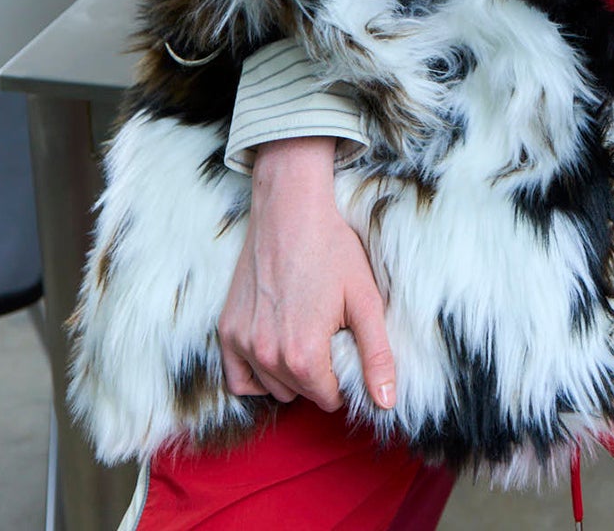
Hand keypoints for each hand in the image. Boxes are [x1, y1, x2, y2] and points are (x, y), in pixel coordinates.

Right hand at [218, 136, 396, 412]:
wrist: (290, 209)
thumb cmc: (332, 249)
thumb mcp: (365, 300)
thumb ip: (377, 355)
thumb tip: (386, 403)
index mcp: (304, 356)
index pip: (329, 398)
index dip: (344, 377)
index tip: (346, 346)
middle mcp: (267, 357)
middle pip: (300, 394)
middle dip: (318, 374)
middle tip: (327, 332)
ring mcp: (242, 344)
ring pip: (272, 388)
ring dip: (289, 374)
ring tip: (304, 332)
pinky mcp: (226, 330)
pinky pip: (238, 379)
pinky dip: (256, 374)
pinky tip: (274, 349)